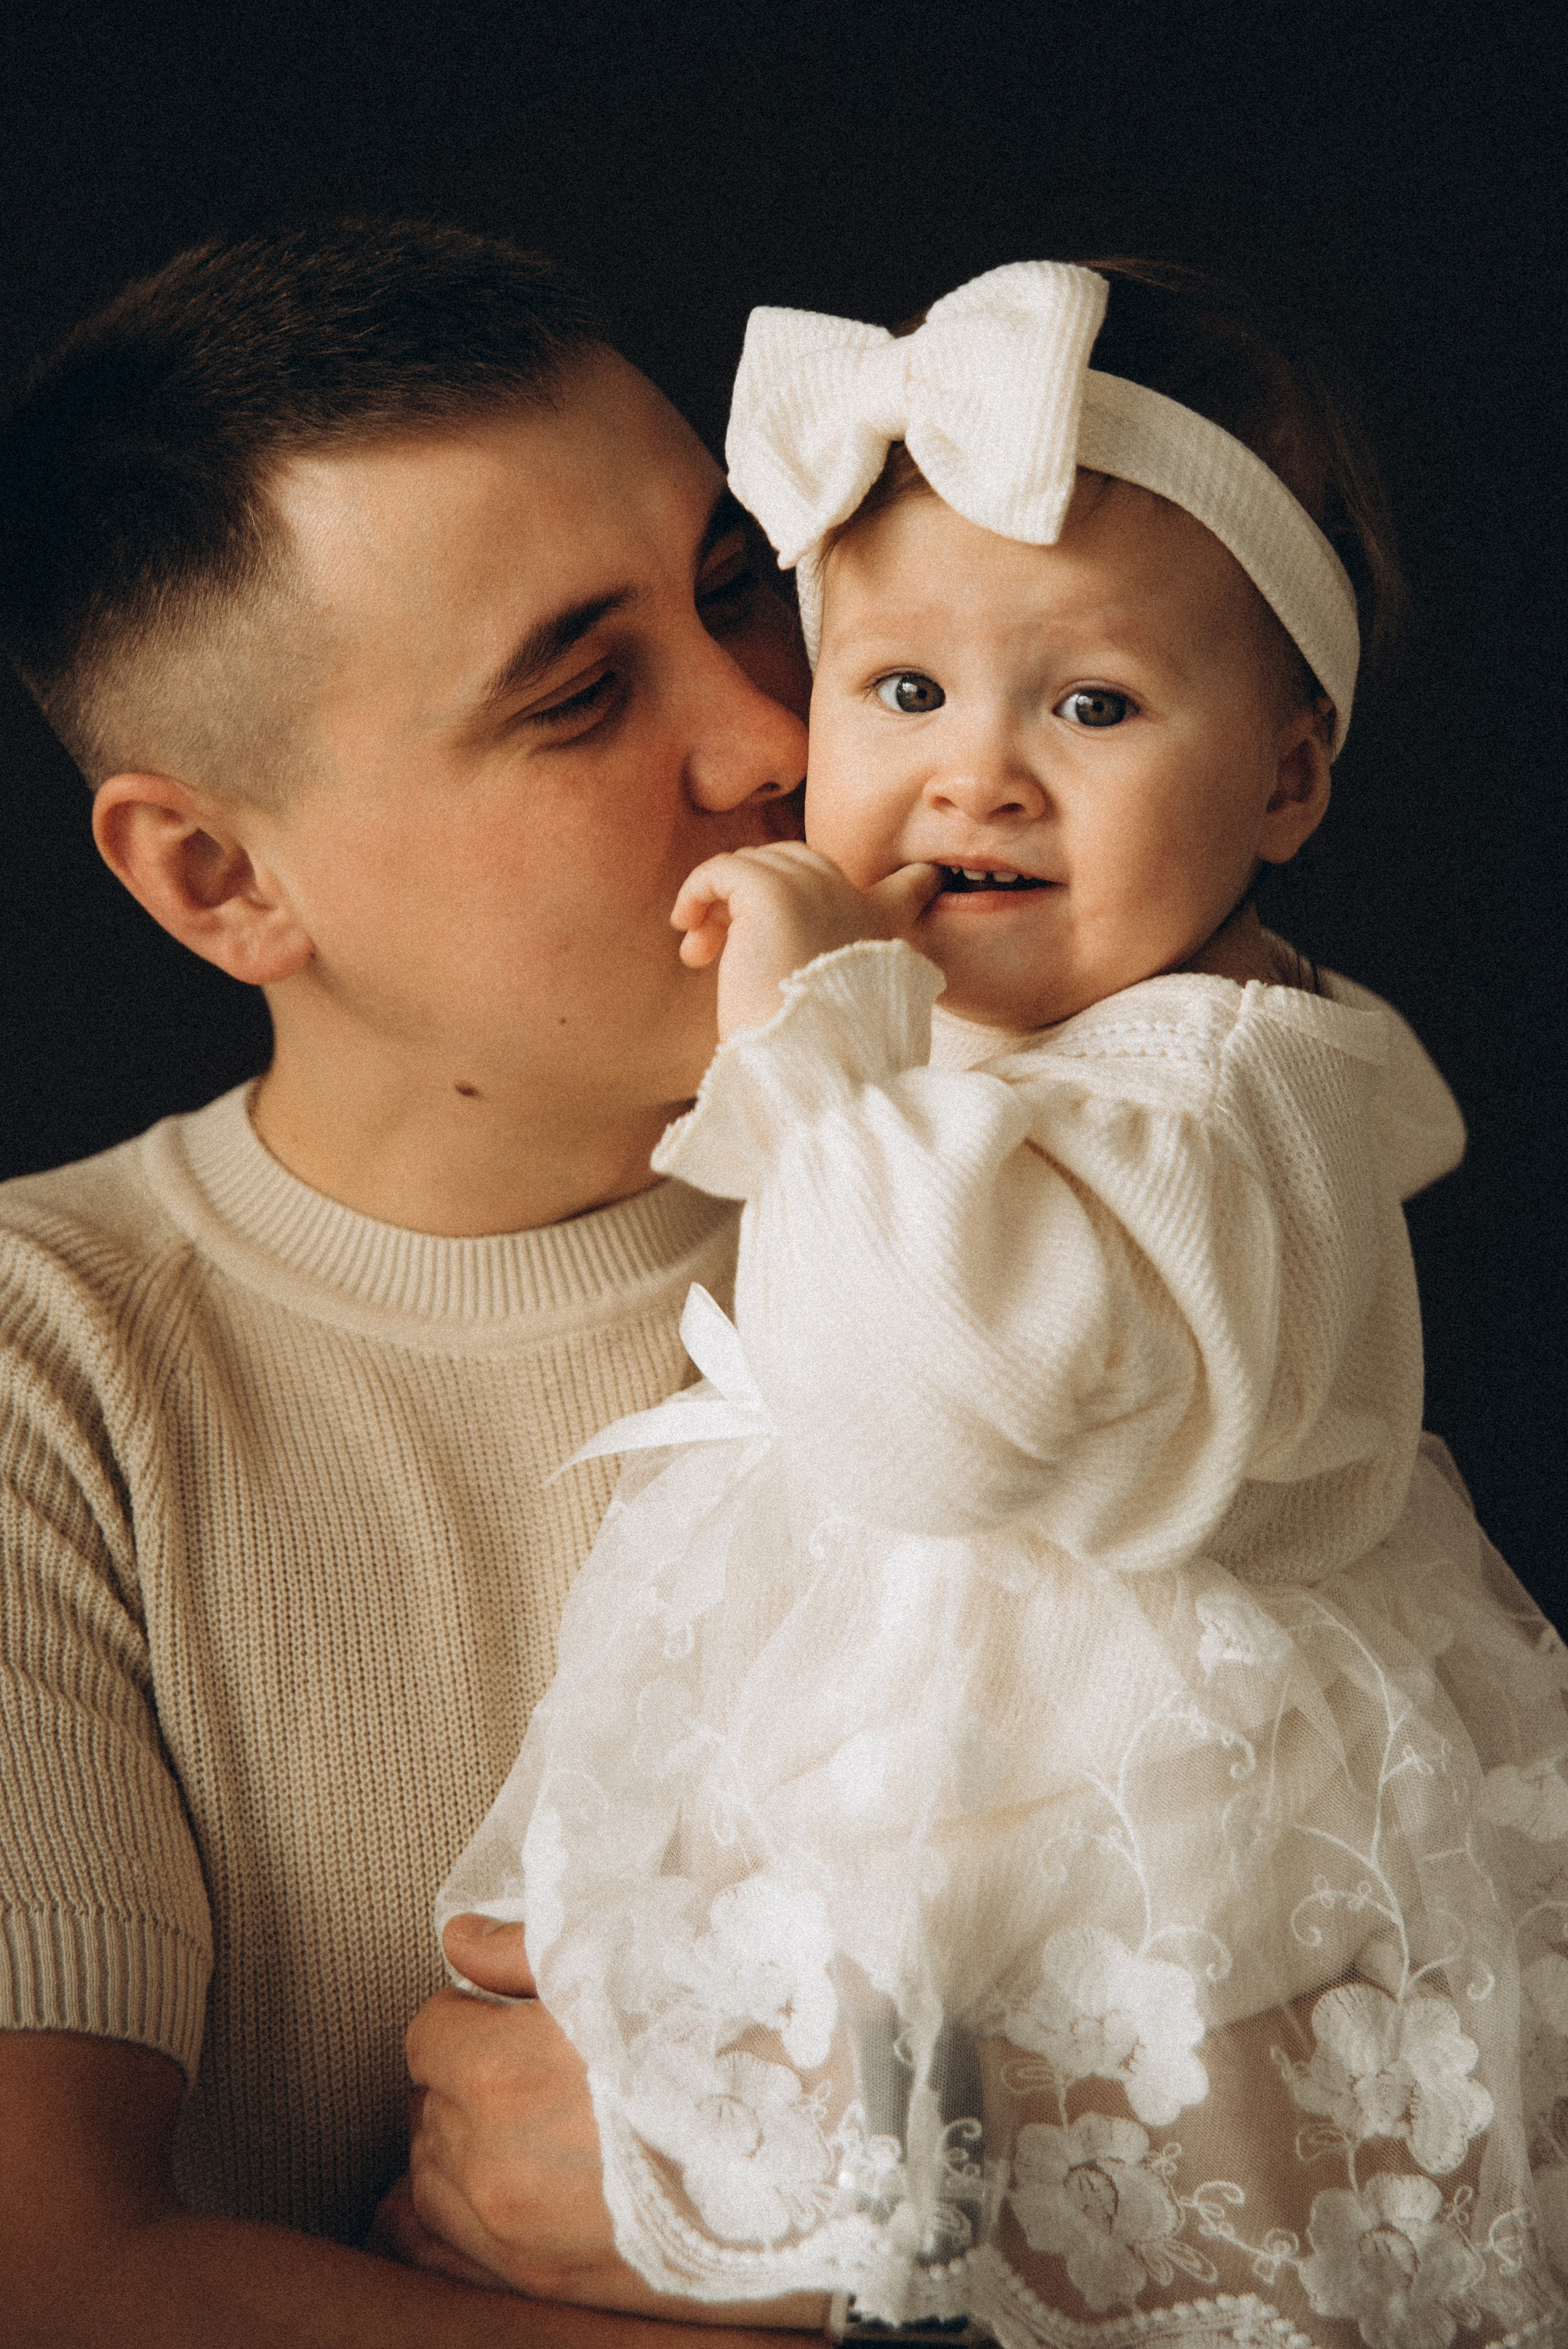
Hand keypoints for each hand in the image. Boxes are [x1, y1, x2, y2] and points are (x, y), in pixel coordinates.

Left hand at [382, 1917, 826, 2326]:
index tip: (514, 2012)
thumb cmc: (729, 2042)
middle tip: (532, 2062)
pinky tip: (489, 2194)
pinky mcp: (543, 2285)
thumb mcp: (628, 1958)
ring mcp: (514, 2234)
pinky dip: (450, 2221)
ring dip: (462, 2146)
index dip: (475, 2011)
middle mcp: (492, 2162)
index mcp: (501, 2071)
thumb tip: (457, 1943)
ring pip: (431, 2179)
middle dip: (470, 2078)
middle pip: (430, 2106)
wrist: (816, 2154)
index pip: (430, 2033)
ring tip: (527, 2123)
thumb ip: (521, 1951)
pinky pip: (441, 2254)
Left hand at [673, 842, 939, 1038]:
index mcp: (879, 932)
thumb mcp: (833, 1009)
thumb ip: (828, 973)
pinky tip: (685, 927)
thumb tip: (775, 970)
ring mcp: (814, 889)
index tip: (926, 877)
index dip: (913, 880)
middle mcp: (851, 900)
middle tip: (720, 945)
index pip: (911, 887)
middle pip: (797, 863)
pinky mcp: (772, 894)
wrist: (807, 1068)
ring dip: (718, 902)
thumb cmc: (808, 1054)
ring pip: (754, 864)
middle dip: (754, 895)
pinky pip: (721, 869)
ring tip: (700, 952)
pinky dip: (695, 891)